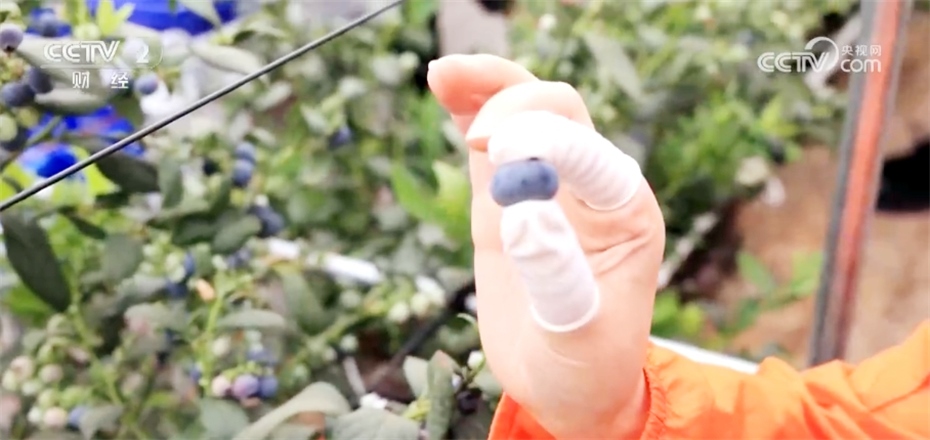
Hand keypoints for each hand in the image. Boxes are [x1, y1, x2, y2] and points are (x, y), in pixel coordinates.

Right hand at [428, 55, 665, 438]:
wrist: (567, 386)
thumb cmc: (585, 366)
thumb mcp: (578, 336)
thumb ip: (557, 277)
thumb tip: (523, 212)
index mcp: (624, 213)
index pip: (587, 151)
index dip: (542, 138)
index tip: (489, 152)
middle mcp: (591, 188)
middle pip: (560, 111)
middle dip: (515, 106)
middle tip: (473, 140)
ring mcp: (549, 186)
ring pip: (525, 111)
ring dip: (490, 86)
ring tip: (444, 74)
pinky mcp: (510, 196)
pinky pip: (495, 141)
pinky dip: (471, 109)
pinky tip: (446, 88)